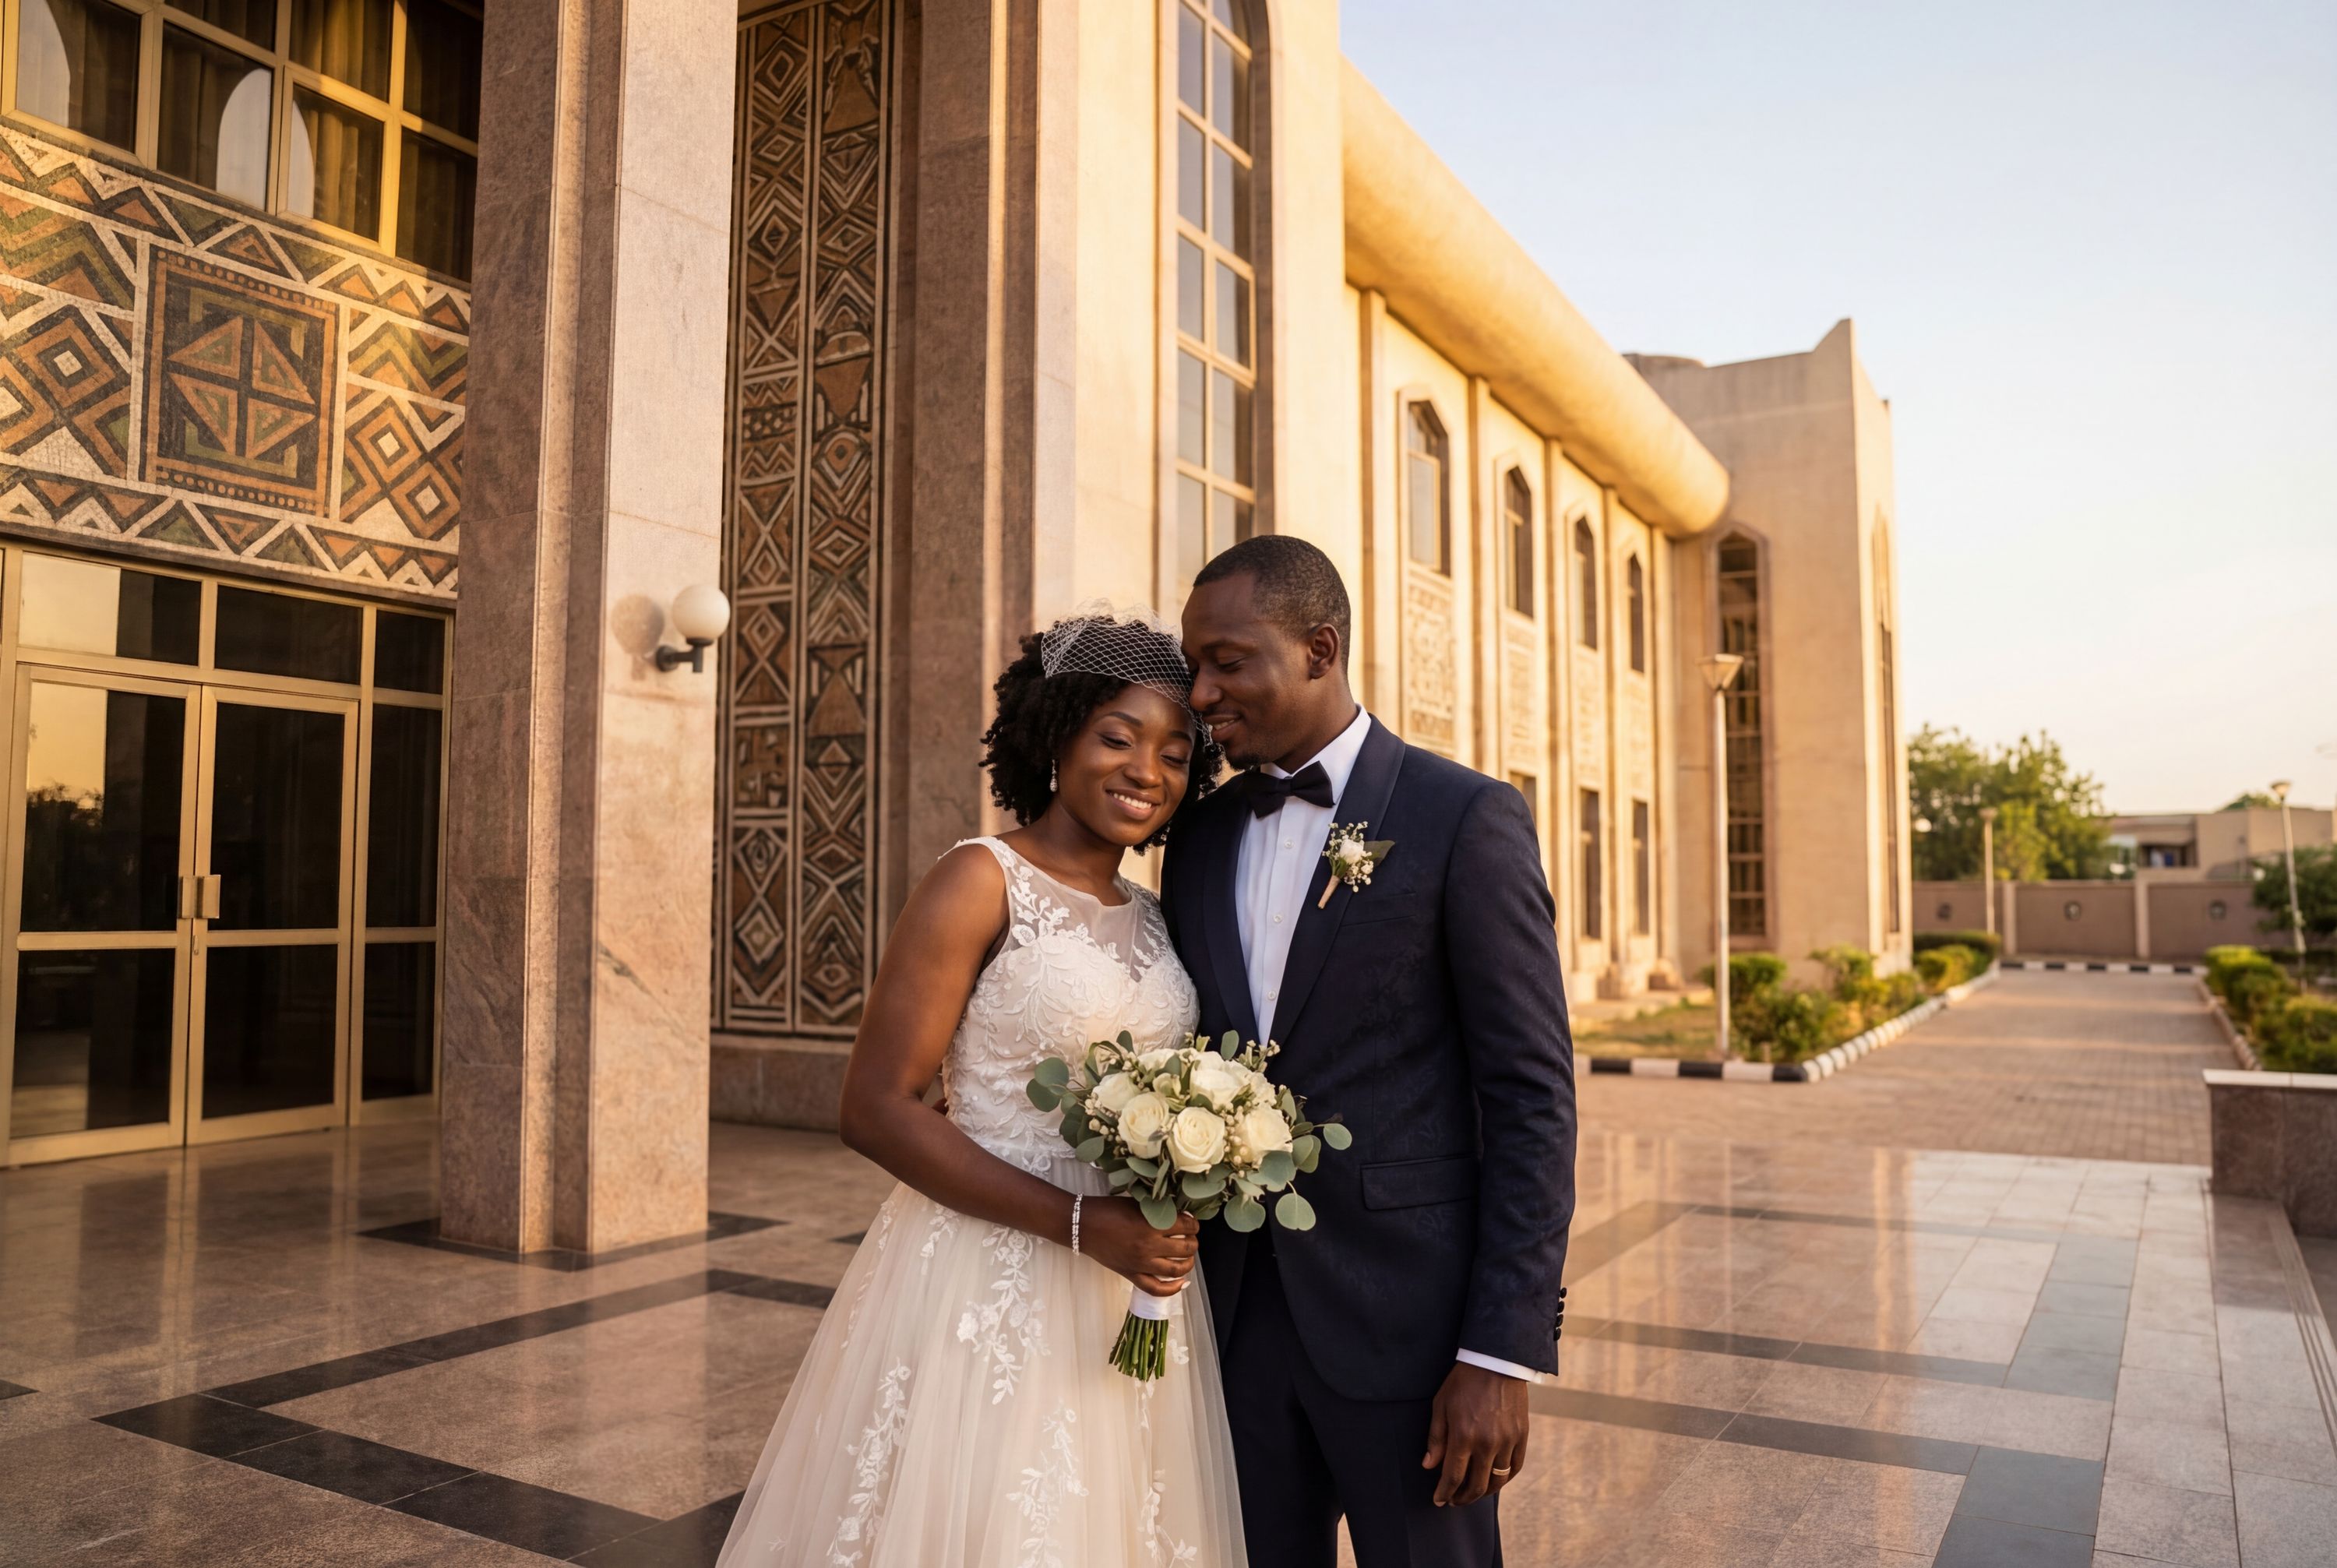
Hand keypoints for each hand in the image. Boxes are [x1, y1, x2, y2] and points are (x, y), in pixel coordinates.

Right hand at [1079, 1199, 1198, 1297]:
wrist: (1083, 1225)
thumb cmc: (1108, 1210)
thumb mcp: (1137, 1204)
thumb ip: (1159, 1210)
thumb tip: (1181, 1216)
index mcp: (1151, 1225)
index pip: (1186, 1226)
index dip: (1193, 1223)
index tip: (1192, 1222)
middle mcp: (1149, 1247)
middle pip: (1185, 1249)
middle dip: (1193, 1241)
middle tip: (1191, 1236)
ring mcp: (1140, 1264)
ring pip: (1176, 1270)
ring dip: (1188, 1263)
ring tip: (1187, 1255)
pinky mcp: (1131, 1275)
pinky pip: (1155, 1288)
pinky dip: (1172, 1289)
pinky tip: (1181, 1282)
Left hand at [1422, 1361, 1527, 1506]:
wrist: (1496, 1361)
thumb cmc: (1463, 1382)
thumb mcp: (1441, 1405)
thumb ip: (1436, 1438)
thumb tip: (1429, 1465)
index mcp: (1464, 1436)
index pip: (1453, 1476)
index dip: (1445, 1493)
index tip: (1439, 1500)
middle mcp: (1487, 1443)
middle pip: (1476, 1486)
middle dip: (1462, 1498)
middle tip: (1454, 1500)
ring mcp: (1508, 1441)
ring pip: (1497, 1481)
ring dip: (1483, 1492)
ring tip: (1472, 1492)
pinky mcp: (1522, 1436)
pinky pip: (1515, 1467)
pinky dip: (1504, 1478)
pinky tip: (1494, 1479)